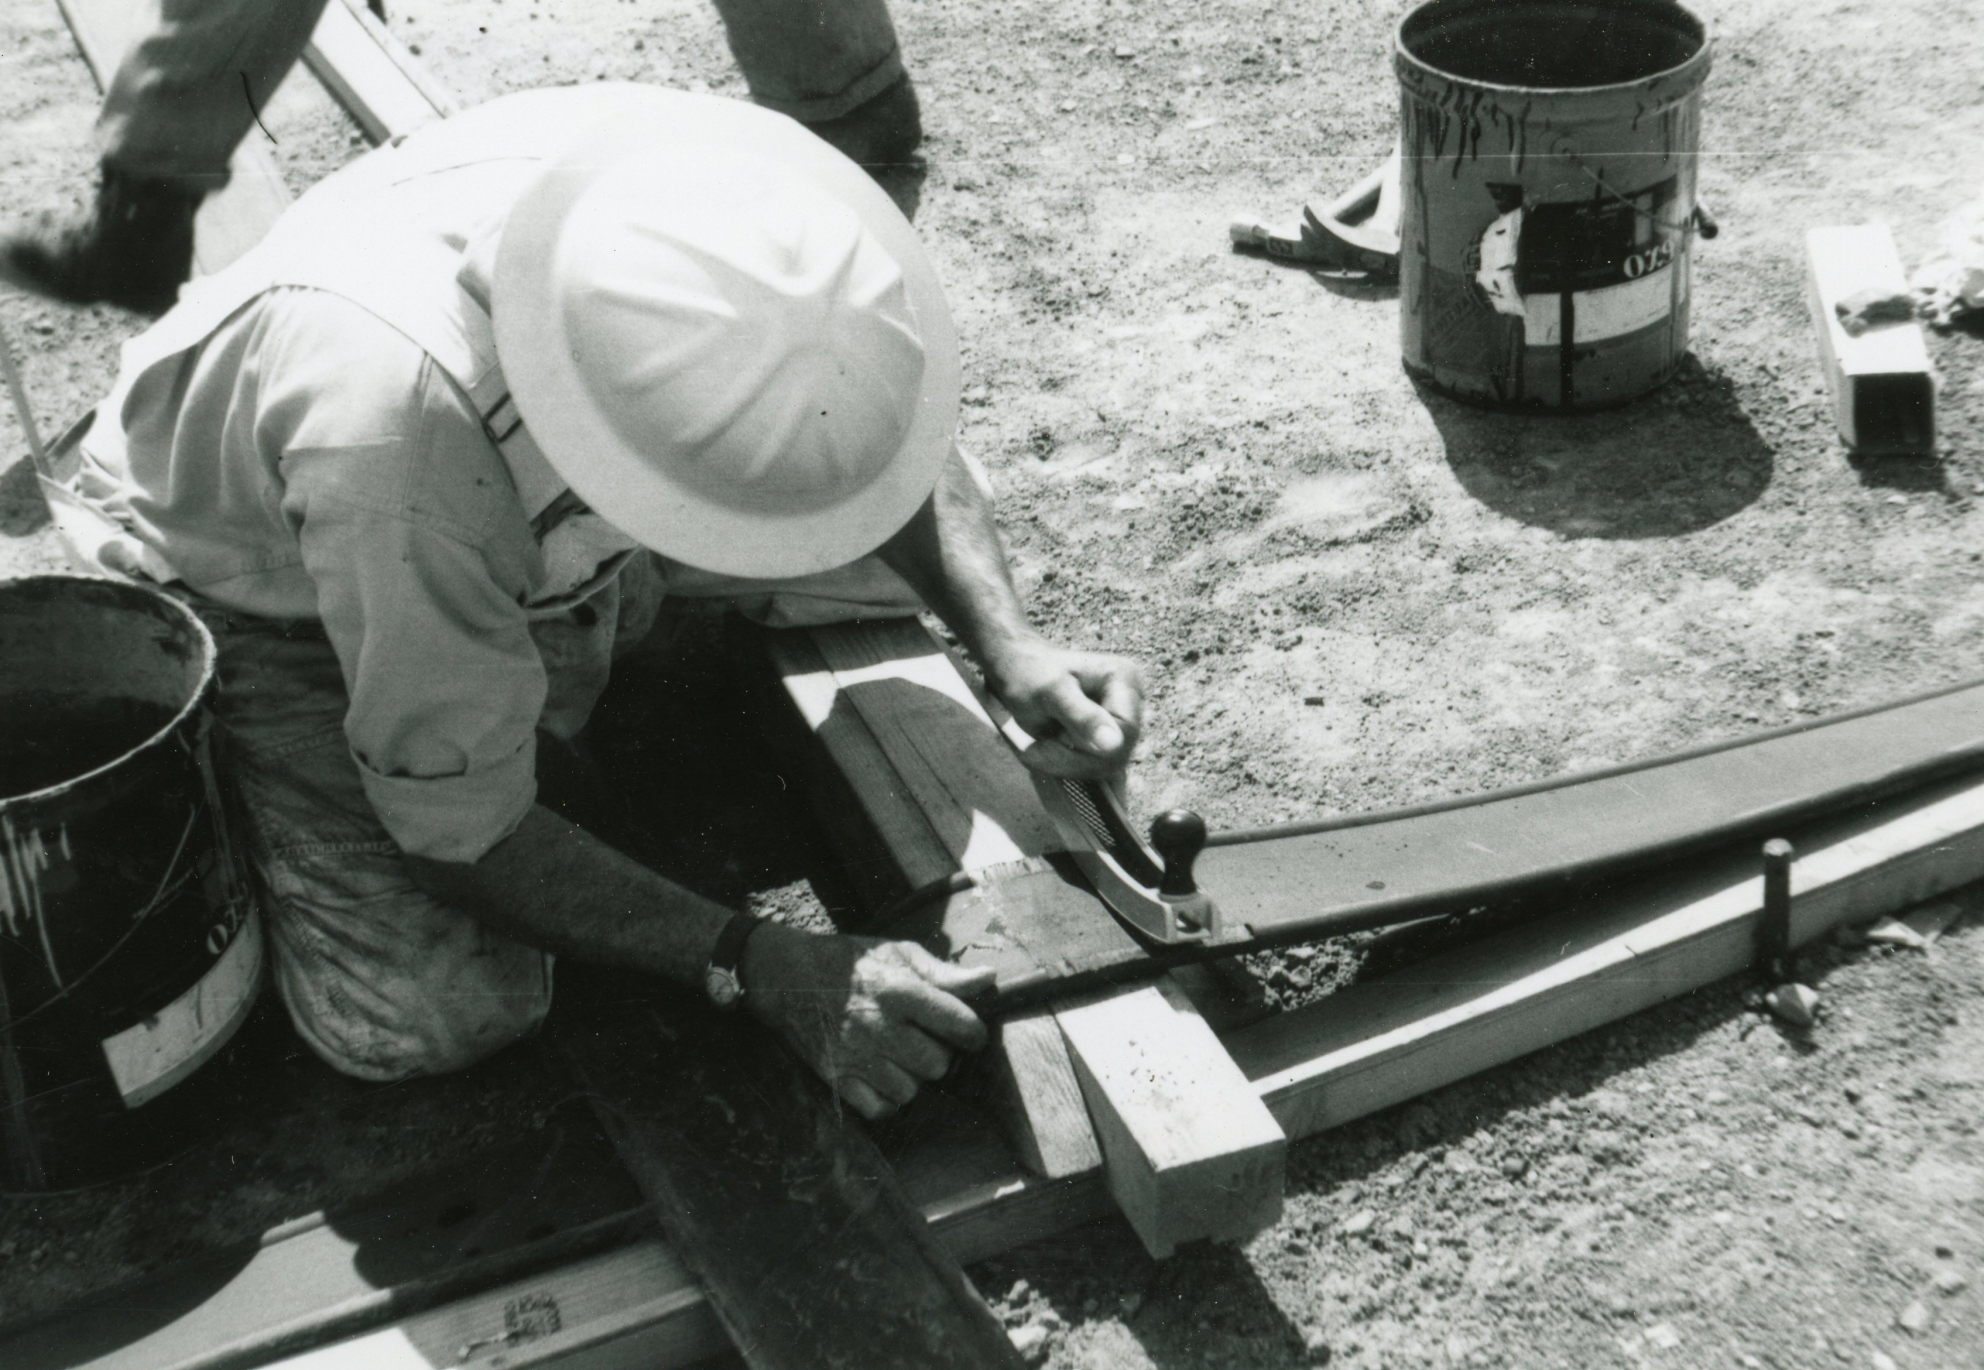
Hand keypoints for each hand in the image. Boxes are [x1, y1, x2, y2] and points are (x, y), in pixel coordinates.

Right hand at [741, 925, 993, 1119]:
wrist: (786, 976)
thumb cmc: (850, 962)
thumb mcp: (897, 953)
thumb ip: (943, 972)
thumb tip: (988, 979)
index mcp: (899, 991)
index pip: (958, 1024)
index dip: (973, 1032)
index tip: (969, 1032)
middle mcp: (879, 1026)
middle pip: (937, 1064)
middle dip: (939, 1054)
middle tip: (926, 1041)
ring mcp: (855, 1056)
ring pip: (910, 1090)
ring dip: (913, 1077)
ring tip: (902, 1057)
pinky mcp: (835, 1077)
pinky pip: (879, 1108)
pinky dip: (887, 1098)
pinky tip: (884, 1076)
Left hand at [986, 639, 1145, 778]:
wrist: (1015, 674)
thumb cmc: (1030, 674)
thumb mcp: (1051, 692)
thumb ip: (1083, 717)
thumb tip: (1115, 746)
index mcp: (1125, 680)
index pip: (1126, 731)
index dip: (1091, 745)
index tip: (1052, 739)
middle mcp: (1130, 702)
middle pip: (1118, 754)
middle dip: (1074, 758)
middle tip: (1038, 745)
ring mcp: (1119, 723)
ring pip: (1106, 768)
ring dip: (1066, 764)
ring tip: (1039, 745)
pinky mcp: (1107, 741)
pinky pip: (1094, 770)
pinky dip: (1065, 766)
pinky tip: (1046, 750)